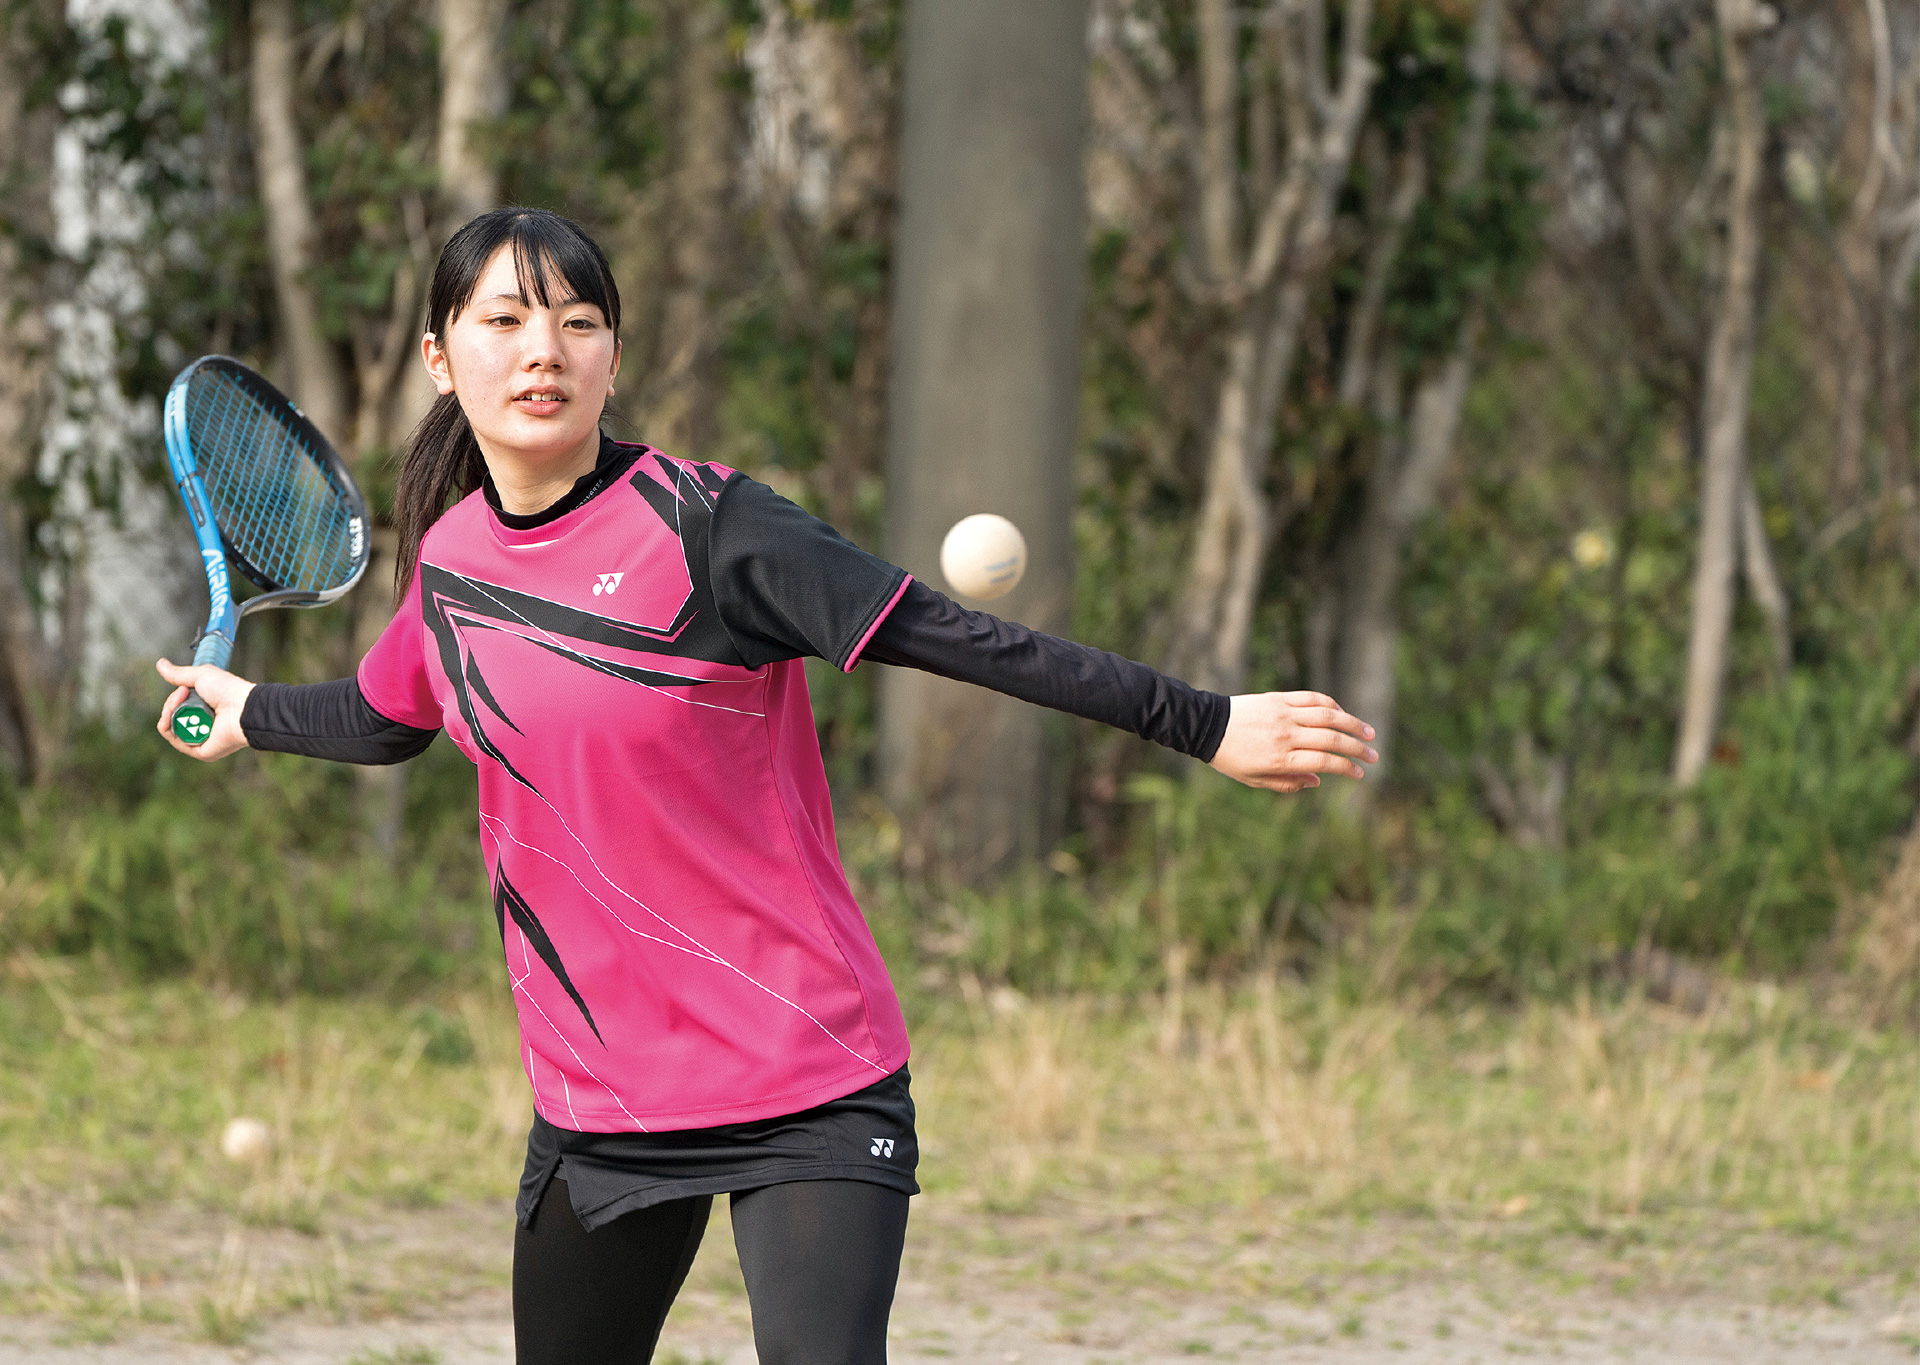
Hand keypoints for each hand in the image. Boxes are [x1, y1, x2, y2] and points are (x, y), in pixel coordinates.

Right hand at [155, 659, 254, 760]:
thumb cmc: (228, 689)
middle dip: (171, 703)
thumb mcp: (200, 676)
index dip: (175, 698)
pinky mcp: (201, 751)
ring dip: (168, 713)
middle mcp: (202, 725)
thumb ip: (178, 674)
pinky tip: (169, 717)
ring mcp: (201, 739)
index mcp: (204, 710)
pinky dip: (168, 728)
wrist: (242, 706)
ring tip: (180, 701)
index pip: (178, 708)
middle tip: (183, 692)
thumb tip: (160, 663)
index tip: (184, 687)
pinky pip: (176, 741)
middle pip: (172, 717)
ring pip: (171, 728)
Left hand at [1208, 691, 1377, 792]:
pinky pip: (1313, 699)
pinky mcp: (1279, 698)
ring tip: (1369, 733)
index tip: (1360, 774)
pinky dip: (1332, 705)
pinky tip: (1342, 714)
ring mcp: (1284, 714)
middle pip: (1332, 739)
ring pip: (1328, 715)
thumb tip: (1317, 782)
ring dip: (1353, 724)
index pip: (1324, 763)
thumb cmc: (1230, 757)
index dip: (1347, 768)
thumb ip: (1287, 783)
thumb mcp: (1254, 780)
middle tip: (1374, 757)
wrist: (1207, 725)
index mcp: (1280, 759)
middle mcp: (1286, 735)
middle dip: (1358, 749)